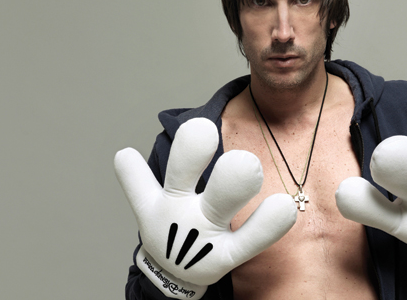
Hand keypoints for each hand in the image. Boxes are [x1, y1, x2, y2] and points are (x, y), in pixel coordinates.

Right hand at [115, 118, 296, 298]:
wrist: (179, 272)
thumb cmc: (171, 226)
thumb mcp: (149, 204)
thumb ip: (136, 180)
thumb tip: (121, 155)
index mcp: (161, 200)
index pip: (141, 182)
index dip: (139, 168)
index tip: (144, 148)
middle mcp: (181, 213)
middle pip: (182, 177)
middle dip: (190, 154)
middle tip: (208, 133)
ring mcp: (206, 233)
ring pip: (219, 204)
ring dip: (231, 183)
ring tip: (248, 163)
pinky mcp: (229, 255)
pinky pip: (251, 239)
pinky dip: (268, 225)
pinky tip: (285, 207)